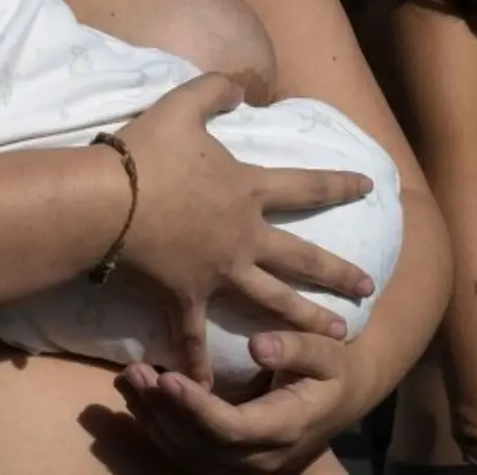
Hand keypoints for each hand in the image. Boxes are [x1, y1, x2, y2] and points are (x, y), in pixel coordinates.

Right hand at [113, 73, 376, 386]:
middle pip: (303, 258)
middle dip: (339, 273)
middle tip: (369, 289)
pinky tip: (209, 386)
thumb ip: (217, 91)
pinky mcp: (185, 298)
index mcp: (248, 191)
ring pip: (273, 301)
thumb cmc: (146, 153)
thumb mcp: (185, 105)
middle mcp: (244, 236)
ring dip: (306, 319)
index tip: (369, 188)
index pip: (307, 187)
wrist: (107, 202)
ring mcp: (218, 272)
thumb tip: (244, 90)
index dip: (340, 185)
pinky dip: (199, 363)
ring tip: (337, 336)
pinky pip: (194, 337)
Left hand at [119, 331, 366, 472]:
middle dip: (162, 411)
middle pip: (199, 445)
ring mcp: (245, 463)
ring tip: (128, 379)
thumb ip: (296, 347)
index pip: (229, 427)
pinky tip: (139, 398)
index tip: (167, 377)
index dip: (195, 407)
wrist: (347, 395)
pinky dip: (160, 426)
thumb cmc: (336, 366)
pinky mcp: (231, 458)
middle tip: (134, 372)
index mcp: (284, 427)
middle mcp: (262, 456)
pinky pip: (188, 451)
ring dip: (153, 419)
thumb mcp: (328, 350)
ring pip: (187, 454)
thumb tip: (258, 345)